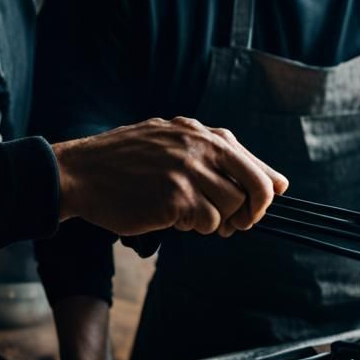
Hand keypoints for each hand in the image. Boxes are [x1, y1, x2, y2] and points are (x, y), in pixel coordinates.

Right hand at [53, 117, 289, 235]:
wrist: (81, 172)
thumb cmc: (127, 162)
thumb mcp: (170, 140)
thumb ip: (214, 154)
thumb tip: (278, 183)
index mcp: (201, 133)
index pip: (252, 162)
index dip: (266, 187)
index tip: (267, 202)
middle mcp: (200, 147)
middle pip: (256, 187)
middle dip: (254, 211)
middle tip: (239, 223)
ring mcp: (189, 171)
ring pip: (232, 208)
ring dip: (218, 220)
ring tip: (193, 216)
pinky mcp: (176, 197)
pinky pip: (208, 223)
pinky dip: (197, 227)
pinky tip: (175, 219)